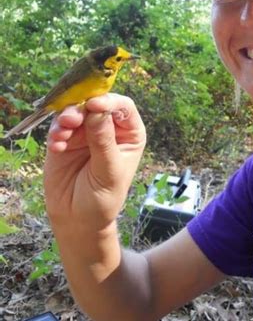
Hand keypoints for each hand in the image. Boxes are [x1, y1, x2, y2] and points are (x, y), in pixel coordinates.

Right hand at [44, 93, 145, 232]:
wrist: (78, 220)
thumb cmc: (103, 198)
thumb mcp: (109, 171)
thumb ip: (103, 141)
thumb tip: (97, 111)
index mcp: (129, 133)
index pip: (123, 106)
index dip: (109, 101)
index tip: (94, 104)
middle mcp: (108, 128)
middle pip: (96, 105)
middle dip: (82, 108)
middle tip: (70, 119)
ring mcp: (85, 132)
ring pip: (75, 112)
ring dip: (66, 118)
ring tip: (61, 134)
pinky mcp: (64, 140)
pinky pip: (58, 127)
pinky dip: (56, 133)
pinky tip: (56, 147)